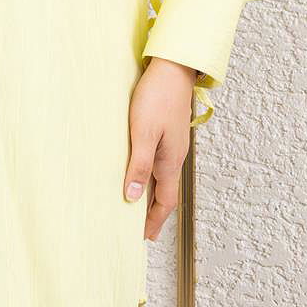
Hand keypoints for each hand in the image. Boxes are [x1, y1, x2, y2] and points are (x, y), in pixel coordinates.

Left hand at [124, 57, 197, 240]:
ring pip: (163, 177)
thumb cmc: (157, 98)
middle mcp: (174, 156)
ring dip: (152, 194)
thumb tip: (133, 197)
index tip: (146, 237)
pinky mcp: (168, 132)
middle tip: (143, 229)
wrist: (173, 69)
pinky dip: (151, 175)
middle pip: (166, 192)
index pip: (164, 201)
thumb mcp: (142, 133)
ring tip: (139, 206)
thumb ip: (138, 165)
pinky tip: (141, 171)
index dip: (155, 221)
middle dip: (155, 213)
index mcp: (169, 161)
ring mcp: (173, 144)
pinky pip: (160, 162)